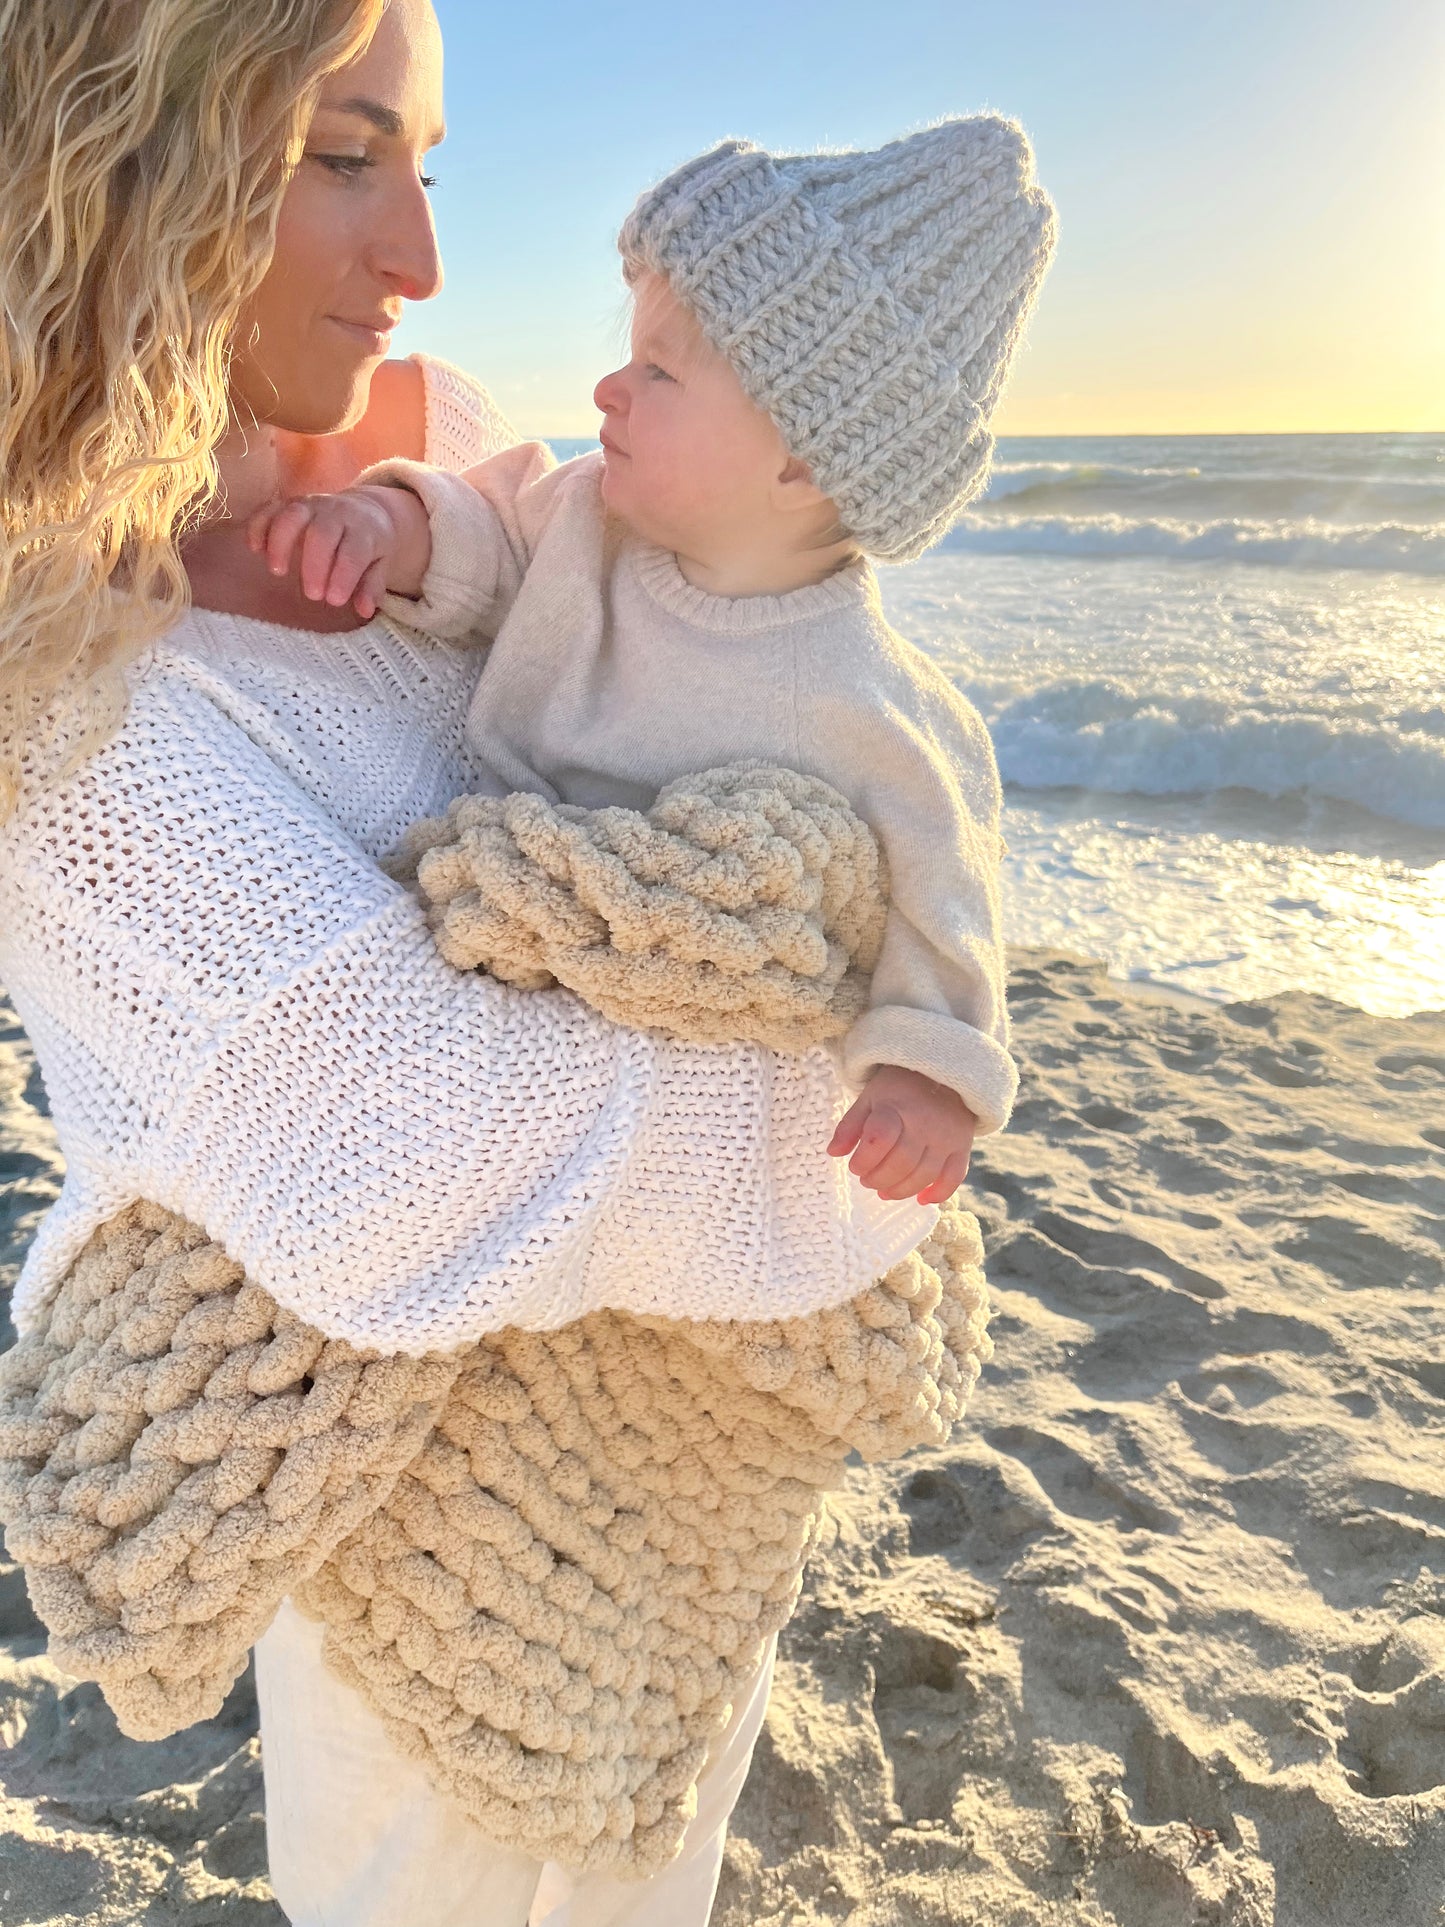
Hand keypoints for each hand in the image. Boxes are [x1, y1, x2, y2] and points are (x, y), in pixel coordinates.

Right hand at [247, 484, 431, 619]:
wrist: (367, 509)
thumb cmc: (370, 545)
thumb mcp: (381, 565)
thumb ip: (371, 587)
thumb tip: (365, 610)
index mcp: (363, 529)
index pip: (354, 550)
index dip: (343, 575)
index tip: (334, 600)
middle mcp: (337, 513)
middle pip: (322, 533)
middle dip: (314, 565)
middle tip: (312, 595)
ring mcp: (311, 505)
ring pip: (292, 515)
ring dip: (280, 542)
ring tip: (278, 572)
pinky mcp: (289, 503)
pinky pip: (270, 509)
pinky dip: (259, 526)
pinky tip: (255, 549)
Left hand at [827, 1064, 974, 1203]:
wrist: (943, 1074)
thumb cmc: (898, 1089)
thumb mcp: (869, 1098)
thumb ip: (850, 1125)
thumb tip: (833, 1153)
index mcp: (896, 1107)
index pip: (879, 1139)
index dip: (863, 1160)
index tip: (854, 1166)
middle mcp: (924, 1124)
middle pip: (901, 1163)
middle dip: (878, 1179)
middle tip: (867, 1181)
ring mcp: (946, 1137)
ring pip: (925, 1175)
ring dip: (902, 1190)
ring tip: (885, 1191)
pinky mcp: (962, 1147)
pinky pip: (955, 1177)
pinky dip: (939, 1193)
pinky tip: (922, 1199)